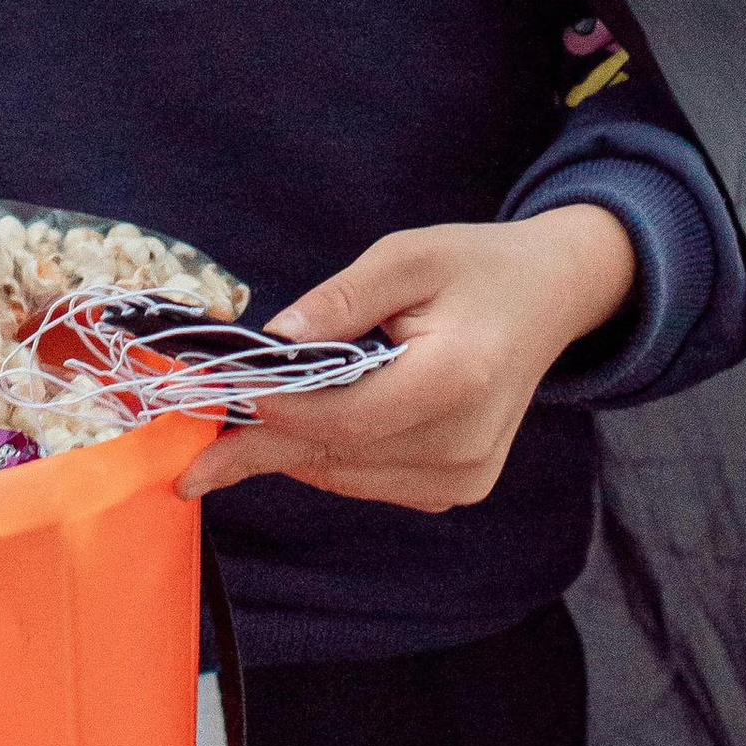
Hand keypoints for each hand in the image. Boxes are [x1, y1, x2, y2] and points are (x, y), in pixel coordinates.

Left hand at [176, 206, 634, 515]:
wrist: (551, 299)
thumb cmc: (475, 267)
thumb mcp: (407, 255)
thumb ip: (341, 299)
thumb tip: (273, 342)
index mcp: (459, 377)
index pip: (347, 418)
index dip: (278, 413)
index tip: (221, 400)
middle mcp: (466, 442)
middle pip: (339, 456)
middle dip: (263, 448)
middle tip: (194, 460)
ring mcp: (467, 476)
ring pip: (346, 476)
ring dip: (292, 454)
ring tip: (240, 432)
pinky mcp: (460, 489)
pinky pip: (369, 482)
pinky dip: (330, 458)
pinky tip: (310, 428)